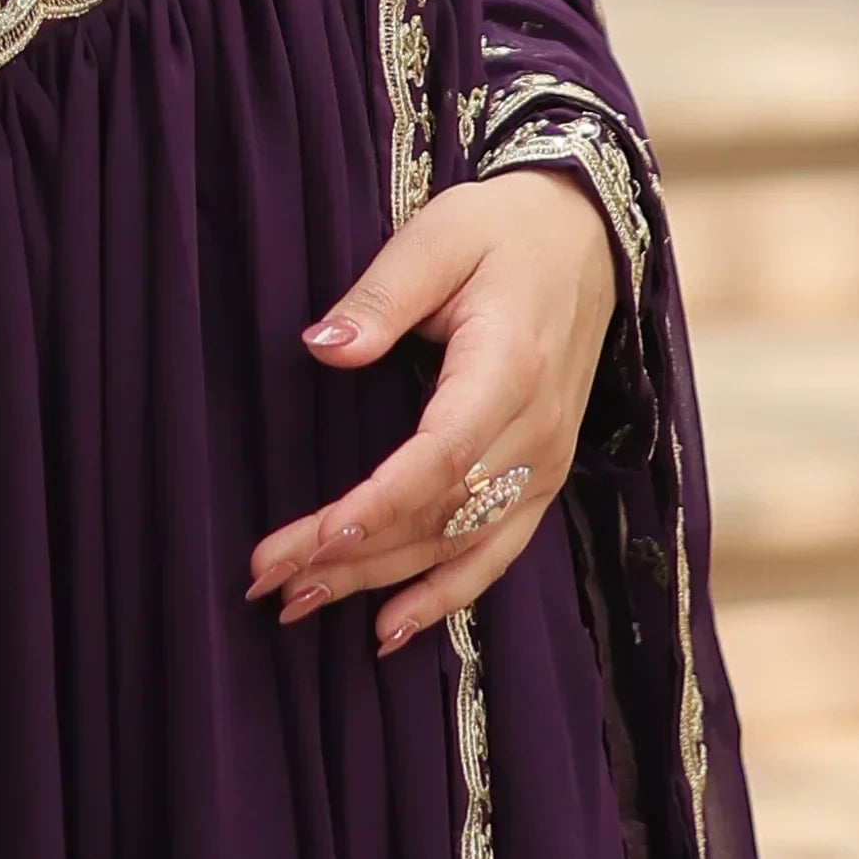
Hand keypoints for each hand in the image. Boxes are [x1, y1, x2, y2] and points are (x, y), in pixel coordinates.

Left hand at [244, 168, 617, 654]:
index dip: (382, 504)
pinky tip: (391, 627)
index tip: (320, 536)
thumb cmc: (503, 231)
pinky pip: (496, 551)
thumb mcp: (439, 236)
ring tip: (302, 606)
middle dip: (354, 556)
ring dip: (383, 584)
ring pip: (462, 547)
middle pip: (440, 515)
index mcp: (509, 369)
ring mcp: (545, 463)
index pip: (442, 457)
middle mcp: (536, 432)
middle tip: (271, 582)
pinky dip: (446, 595)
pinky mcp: (542, 476)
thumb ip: (381, 294)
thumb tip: (322, 346)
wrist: (587, 240)